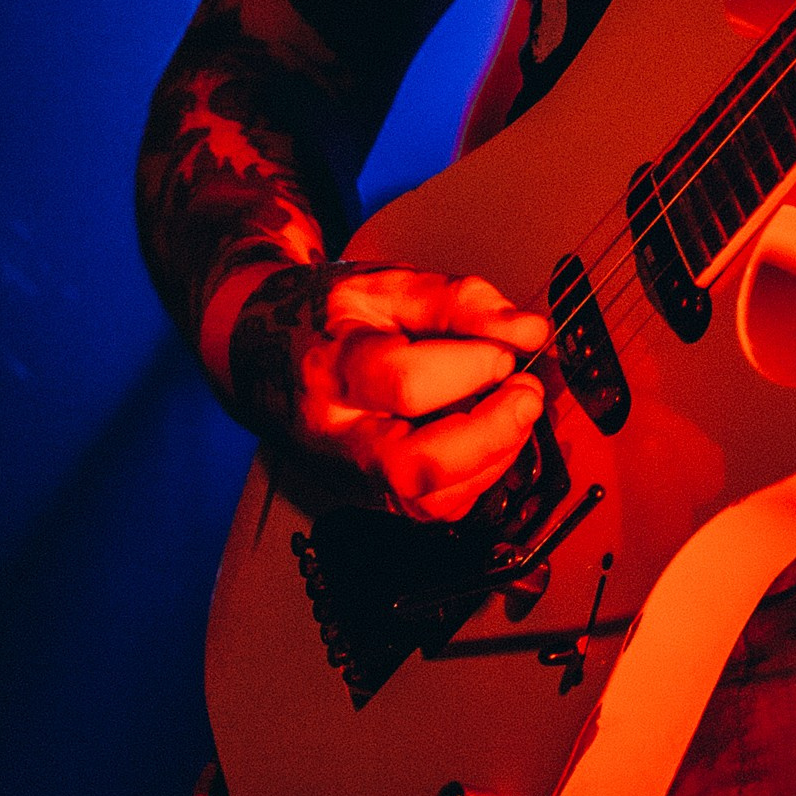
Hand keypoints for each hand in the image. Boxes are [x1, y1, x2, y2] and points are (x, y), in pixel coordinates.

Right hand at [226, 260, 550, 523]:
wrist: (267, 353)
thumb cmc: (329, 316)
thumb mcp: (387, 285)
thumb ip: (460, 302)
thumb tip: (529, 331)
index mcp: (334, 368)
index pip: (406, 384)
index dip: (471, 366)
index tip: (506, 347)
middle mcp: (340, 435)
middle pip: (413, 467)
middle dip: (490, 434)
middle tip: (527, 394)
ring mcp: (354, 474)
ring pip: (428, 502)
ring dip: (492, 460)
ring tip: (513, 412)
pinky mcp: (373, 496)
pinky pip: (435, 510)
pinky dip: (477, 478)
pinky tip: (489, 437)